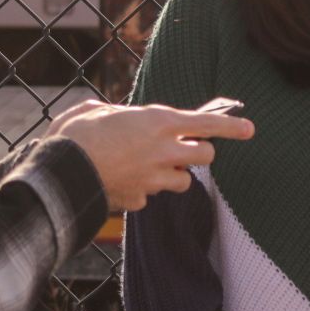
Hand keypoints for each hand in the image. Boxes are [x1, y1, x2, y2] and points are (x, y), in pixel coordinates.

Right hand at [46, 100, 253, 211]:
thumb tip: (112, 116)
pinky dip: (143, 190)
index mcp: (159, 122)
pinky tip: (121, 181)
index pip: (209, 124)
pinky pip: (151, 196)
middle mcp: (164, 151)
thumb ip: (117, 113)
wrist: (59, 174)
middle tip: (180, 148)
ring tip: (148, 165)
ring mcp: (154, 179)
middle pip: (205, 155)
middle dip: (197, 152)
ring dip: (174, 174)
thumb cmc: (75, 135)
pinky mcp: (141, 199)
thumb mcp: (96, 110)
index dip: (232, 126)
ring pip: (184, 180)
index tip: (250, 129)